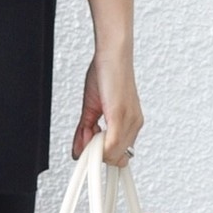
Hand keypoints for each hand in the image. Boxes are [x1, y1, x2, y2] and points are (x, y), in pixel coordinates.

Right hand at [71, 51, 143, 165]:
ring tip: (86, 133)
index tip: (88, 150)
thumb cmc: (106, 74)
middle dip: (96, 153)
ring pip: (113, 155)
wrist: (113, 54)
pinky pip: (112, 144)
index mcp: (129, 123)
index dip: (102, 155)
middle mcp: (134, 124)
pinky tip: (89, 137)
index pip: (119, 155)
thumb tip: (78, 152)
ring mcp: (130, 121)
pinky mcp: (121, 115)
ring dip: (95, 149)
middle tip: (84, 140)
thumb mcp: (92, 108)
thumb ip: (85, 131)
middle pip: (116, 159)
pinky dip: (98, 147)